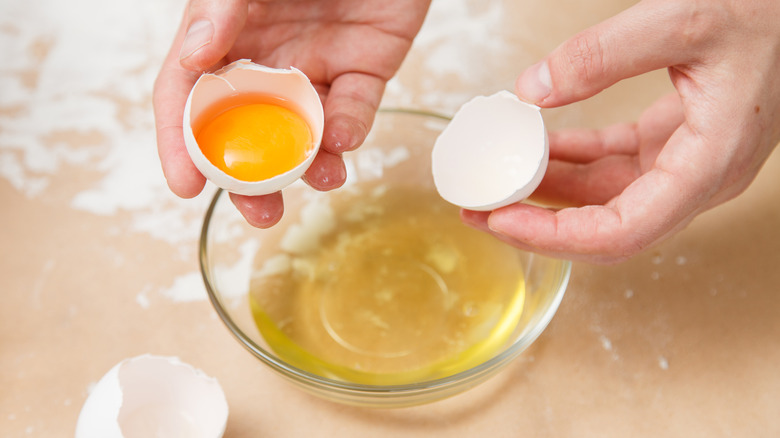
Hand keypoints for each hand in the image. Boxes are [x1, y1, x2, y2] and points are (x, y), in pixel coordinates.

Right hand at [153, 0, 429, 226]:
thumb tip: (193, 59)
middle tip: (260, 212)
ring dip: (309, 166)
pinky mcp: (365, 69)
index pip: (190, 98)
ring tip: (319, 180)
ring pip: (305, 134)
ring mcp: (316, 68)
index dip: (182, 143)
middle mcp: (268, 61)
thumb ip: (220, 10)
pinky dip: (349, 129)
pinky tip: (343, 137)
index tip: (186, 185)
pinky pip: (355, 109)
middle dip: (253, 180)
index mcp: (225, 37)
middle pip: (249, 133)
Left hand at [463, 0, 779, 263]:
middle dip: (538, 223)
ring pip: (603, 195)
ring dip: (547, 191)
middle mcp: (696, 178)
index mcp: (707, 167)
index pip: (621, 233)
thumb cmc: (768, 12)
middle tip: (478, 212)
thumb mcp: (683, 21)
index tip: (502, 222)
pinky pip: (611, 163)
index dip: (555, 237)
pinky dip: (570, 159)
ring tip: (492, 183)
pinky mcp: (673, 141)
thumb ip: (602, 56)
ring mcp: (684, 162)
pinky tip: (534, 148)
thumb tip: (531, 91)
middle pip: (604, 225)